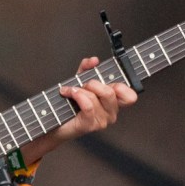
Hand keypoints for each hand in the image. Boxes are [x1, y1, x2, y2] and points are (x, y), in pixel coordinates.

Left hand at [23, 56, 138, 162]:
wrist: (54, 120)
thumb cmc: (70, 103)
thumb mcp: (79, 80)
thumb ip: (87, 68)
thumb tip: (93, 60)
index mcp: (113, 102)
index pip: (130, 97)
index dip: (123, 87)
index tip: (109, 80)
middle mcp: (111, 113)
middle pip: (111, 92)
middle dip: (93, 83)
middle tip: (83, 84)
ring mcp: (102, 121)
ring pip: (96, 98)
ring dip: (80, 90)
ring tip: (71, 90)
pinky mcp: (90, 125)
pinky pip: (88, 106)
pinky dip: (77, 96)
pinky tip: (68, 93)